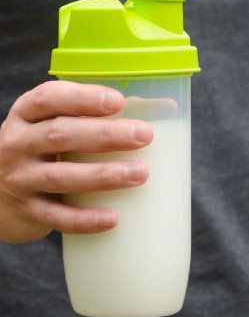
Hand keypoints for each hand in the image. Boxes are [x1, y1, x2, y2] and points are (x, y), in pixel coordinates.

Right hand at [0, 81, 152, 243]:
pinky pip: (57, 217)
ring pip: (61, 176)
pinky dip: (85, 219)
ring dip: (104, 175)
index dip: (83, 98)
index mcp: (27, 115)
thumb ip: (92, 116)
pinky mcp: (28, 212)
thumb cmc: (40, 150)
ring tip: (141, 173)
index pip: (49, 99)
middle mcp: (18, 143)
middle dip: (106, 135)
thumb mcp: (50, 126)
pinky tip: (113, 219)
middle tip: (145, 136)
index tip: (118, 101)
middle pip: (61, 135)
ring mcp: (20, 179)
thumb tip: (163, 108)